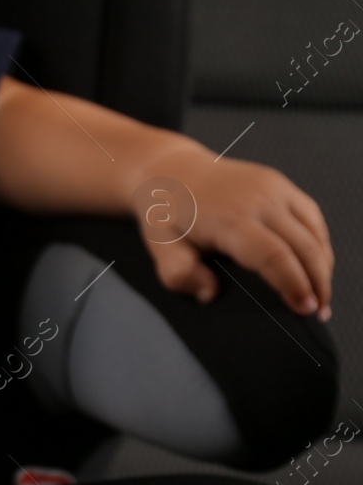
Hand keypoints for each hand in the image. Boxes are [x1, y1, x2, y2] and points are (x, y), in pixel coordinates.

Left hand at [136, 153, 332, 319]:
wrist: (172, 171)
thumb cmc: (167, 212)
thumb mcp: (160, 247)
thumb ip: (180, 274)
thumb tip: (210, 294)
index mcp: (230, 218)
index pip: (273, 256)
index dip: (293, 285)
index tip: (304, 310)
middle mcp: (259, 200)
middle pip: (304, 247)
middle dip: (317, 283)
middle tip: (318, 313)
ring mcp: (274, 189)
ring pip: (314, 232)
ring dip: (323, 266)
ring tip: (321, 296)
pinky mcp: (281, 184)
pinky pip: (312, 217)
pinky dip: (320, 244)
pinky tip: (317, 266)